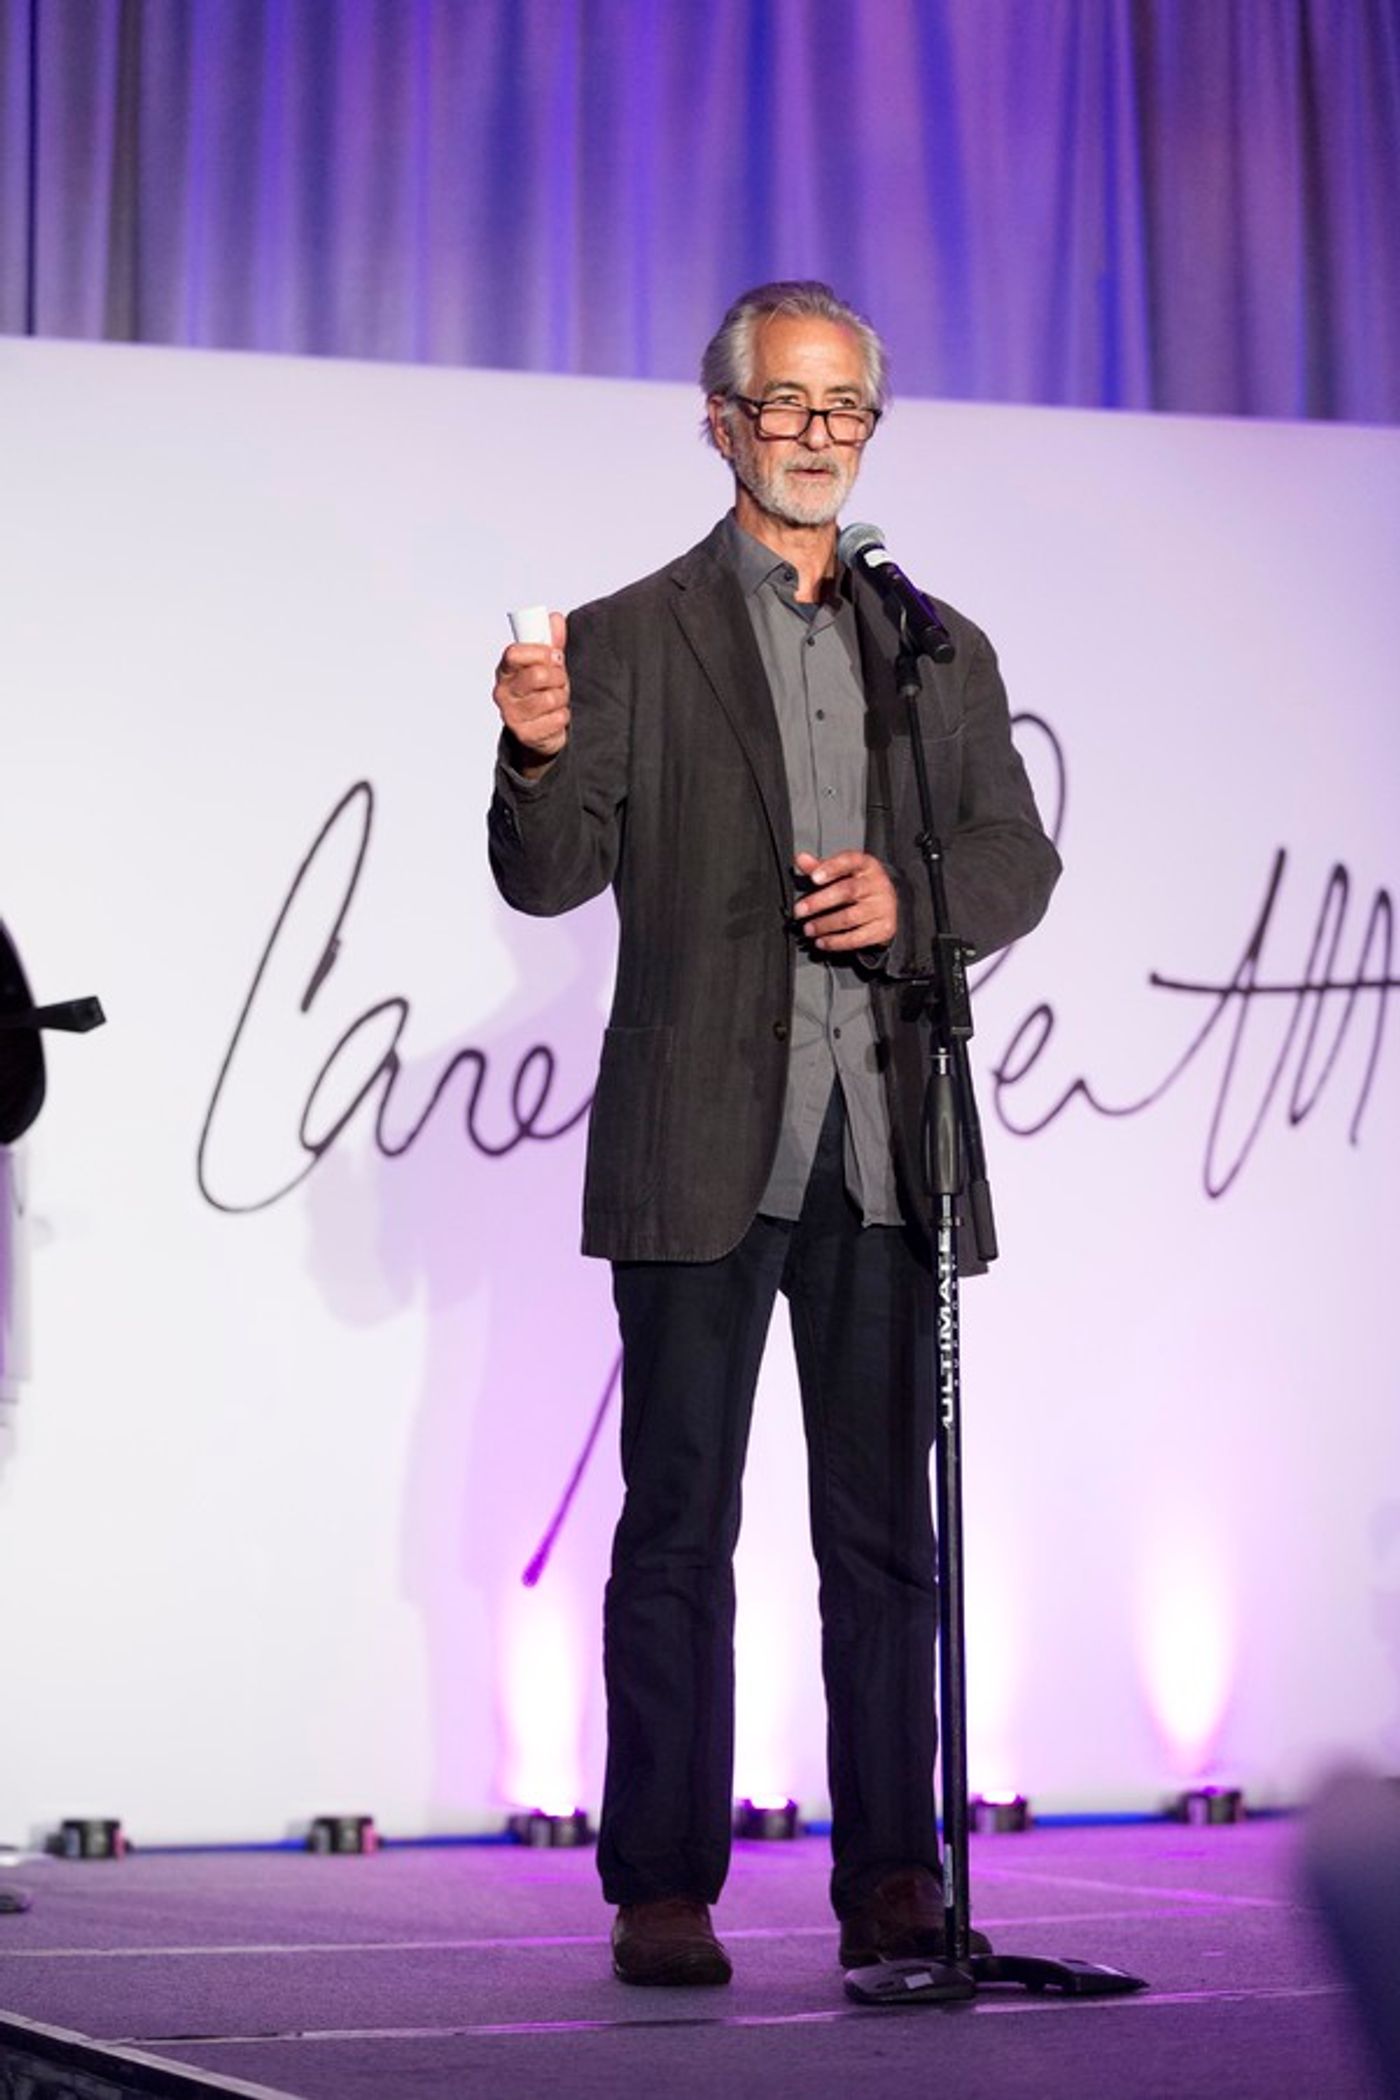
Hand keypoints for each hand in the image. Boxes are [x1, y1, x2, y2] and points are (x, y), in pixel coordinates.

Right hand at [492, 612, 568, 771]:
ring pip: (550, 698)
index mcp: (505, 670)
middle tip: (560, 681)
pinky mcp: (525, 735)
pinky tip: (556, 716)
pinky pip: (557, 719)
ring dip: (562, 698)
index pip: (514, 654)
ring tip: (558, 699)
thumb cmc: (543, 691)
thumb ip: (552, 642)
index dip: (539, 653)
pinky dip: (563, 716)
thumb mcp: (548, 664)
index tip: (555, 656)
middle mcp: (503, 692)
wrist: (541, 729)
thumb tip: (555, 618)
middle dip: (558, 677)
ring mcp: (512, 715)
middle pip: (537, 676)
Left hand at [792, 850, 896, 952]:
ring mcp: (883, 907)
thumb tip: (801, 859)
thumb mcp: (843, 871)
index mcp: (867, 865)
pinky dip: (836, 942)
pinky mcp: (884, 928)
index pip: (850, 861)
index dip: (831, 868)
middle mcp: (878, 884)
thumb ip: (820, 866)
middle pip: (847, 892)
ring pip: (850, 918)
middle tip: (799, 910)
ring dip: (824, 925)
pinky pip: (857, 938)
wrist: (888, 904)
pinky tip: (822, 941)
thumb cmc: (859, 884)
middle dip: (819, 902)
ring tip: (808, 929)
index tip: (813, 878)